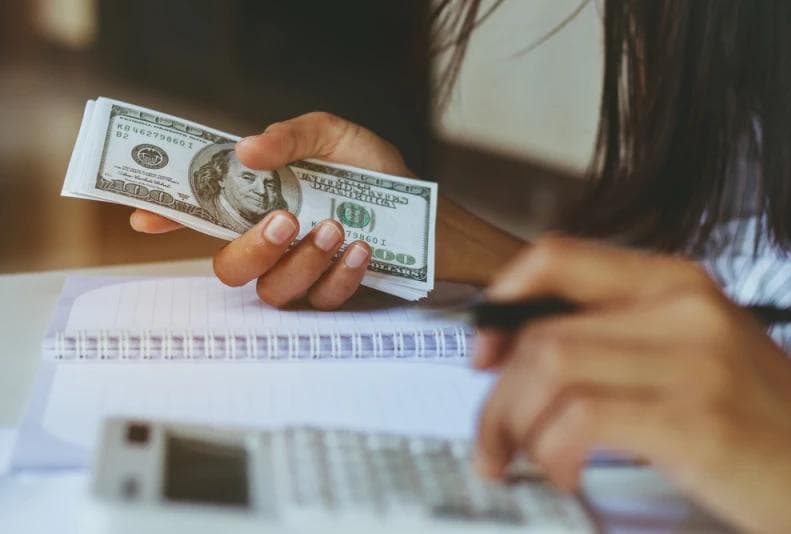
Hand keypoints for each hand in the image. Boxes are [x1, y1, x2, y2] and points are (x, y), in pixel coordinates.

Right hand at [131, 112, 410, 308]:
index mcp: (262, 201)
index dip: (172, 217)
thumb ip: (291, 138)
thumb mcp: (336, 137)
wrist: (428, 213)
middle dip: (253, 247)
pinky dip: (341, 275)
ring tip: (337, 227)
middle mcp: (273, 243)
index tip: (146, 217)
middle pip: (229, 266)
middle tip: (285, 219)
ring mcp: (300, 275)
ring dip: (303, 260)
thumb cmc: (376, 175)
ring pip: (272, 290)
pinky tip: (363, 249)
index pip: (206, 214)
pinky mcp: (331, 298)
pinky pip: (321, 301)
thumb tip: (244, 150)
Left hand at [472, 235, 790, 532]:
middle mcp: (682, 309)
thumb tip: (518, 353)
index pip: (557, 258)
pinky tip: (560, 471)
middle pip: (542, 331)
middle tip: (491, 435)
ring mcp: (693, 361)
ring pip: (550, 368)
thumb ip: (614, 337)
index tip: (483, 351)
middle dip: (497, 394)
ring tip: (515, 457)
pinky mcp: (697, 420)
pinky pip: (582, 419)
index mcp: (673, 282)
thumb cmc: (755, 416)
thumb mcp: (690, 351)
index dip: (502, 298)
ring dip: (513, 424)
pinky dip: (552, 450)